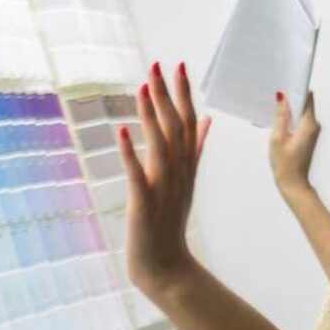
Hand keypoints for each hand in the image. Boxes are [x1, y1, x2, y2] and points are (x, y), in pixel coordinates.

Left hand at [117, 61, 212, 294]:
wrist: (165, 264)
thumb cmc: (170, 221)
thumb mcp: (187, 180)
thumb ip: (197, 148)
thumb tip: (207, 120)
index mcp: (187, 165)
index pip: (189, 122)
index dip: (184, 94)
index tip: (179, 65)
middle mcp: (178, 172)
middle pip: (175, 127)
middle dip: (167, 95)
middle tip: (158, 65)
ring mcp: (162, 186)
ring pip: (160, 145)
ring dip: (151, 115)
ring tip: (144, 87)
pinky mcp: (144, 203)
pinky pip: (137, 175)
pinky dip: (130, 153)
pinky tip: (122, 132)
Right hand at [269, 91, 320, 198]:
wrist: (293, 183)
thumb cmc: (285, 164)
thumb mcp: (277, 137)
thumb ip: (280, 116)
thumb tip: (282, 97)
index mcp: (309, 124)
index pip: (307, 97)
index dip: (296, 89)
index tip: (284, 86)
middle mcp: (314, 126)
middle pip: (304, 103)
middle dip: (291, 99)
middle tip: (275, 98)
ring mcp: (312, 131)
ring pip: (301, 112)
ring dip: (289, 110)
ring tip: (274, 110)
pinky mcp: (308, 136)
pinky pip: (300, 121)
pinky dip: (291, 118)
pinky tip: (279, 123)